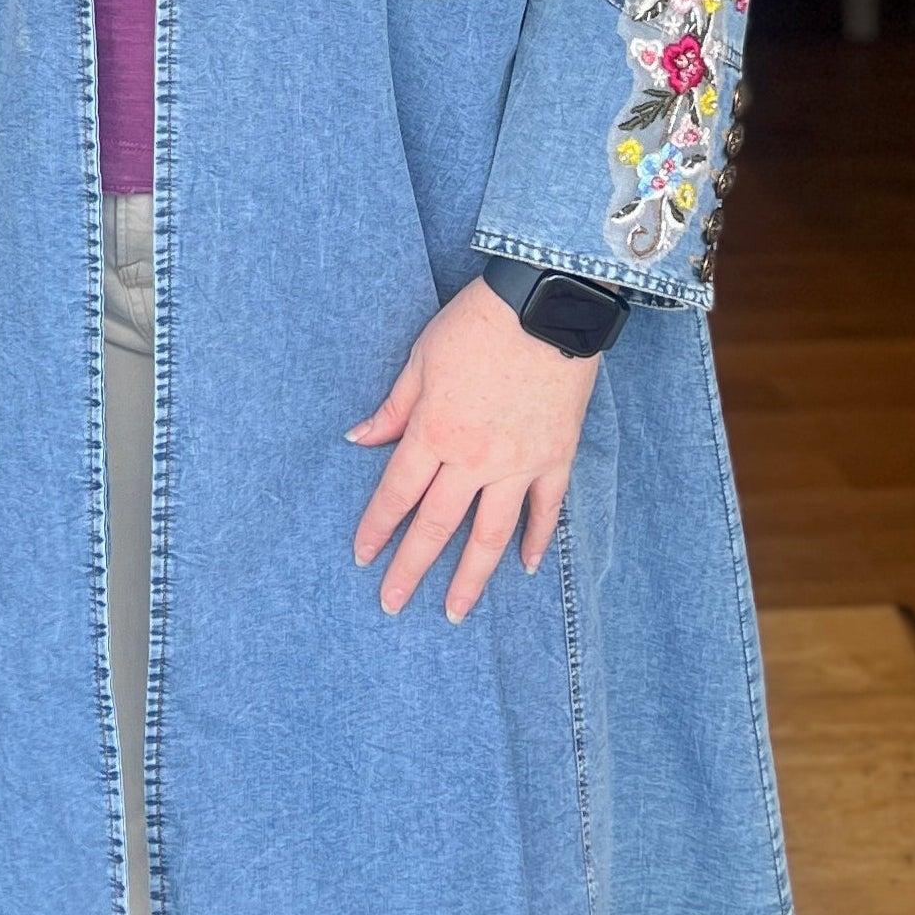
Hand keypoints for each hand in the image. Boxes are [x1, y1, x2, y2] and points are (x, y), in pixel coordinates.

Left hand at [348, 275, 597, 621]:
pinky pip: (545, 509)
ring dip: (471, 577)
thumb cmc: (476, 324)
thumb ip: (393, 408)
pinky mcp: (556, 456)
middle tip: (393, 604)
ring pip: (490, 534)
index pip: (397, 494)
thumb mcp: (420, 359)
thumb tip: (359, 440)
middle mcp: (473, 459)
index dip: (377, 528)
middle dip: (411, 568)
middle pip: (437, 526)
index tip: (362, 557)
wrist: (546, 303)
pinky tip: (527, 567)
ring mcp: (518, 463)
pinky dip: (536, 540)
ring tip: (455, 611)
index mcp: (434, 432)